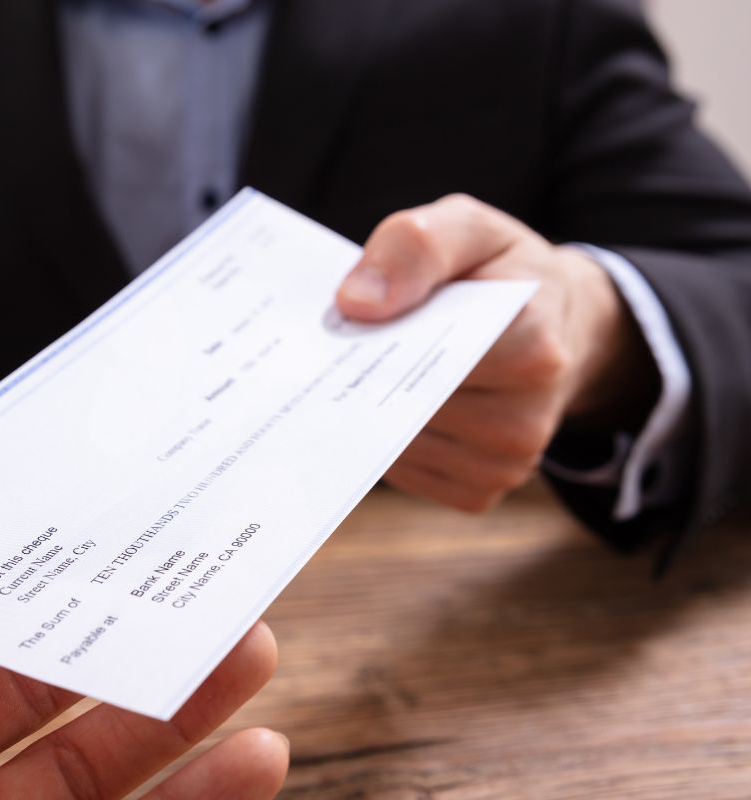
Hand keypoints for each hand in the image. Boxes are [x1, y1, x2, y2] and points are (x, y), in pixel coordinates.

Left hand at [336, 194, 655, 512]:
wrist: (556, 325)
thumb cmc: (502, 272)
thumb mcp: (468, 229)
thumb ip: (415, 246)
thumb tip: (356, 304)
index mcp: (532, 345)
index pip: (427, 357)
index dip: (376, 340)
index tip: (347, 319)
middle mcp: (524, 419)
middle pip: (403, 407)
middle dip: (367, 377)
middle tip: (342, 346)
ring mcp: (504, 465)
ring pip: (395, 445)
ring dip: (372, 410)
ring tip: (376, 370)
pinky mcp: (478, 492)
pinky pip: (404, 473)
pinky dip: (386, 440)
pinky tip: (393, 405)